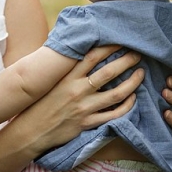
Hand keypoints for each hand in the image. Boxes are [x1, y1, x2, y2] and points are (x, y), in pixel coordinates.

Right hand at [15, 45, 143, 154]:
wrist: (30, 130)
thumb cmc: (38, 103)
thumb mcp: (48, 81)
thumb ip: (63, 67)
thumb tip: (73, 49)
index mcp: (67, 77)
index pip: (92, 56)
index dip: (109, 46)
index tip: (121, 41)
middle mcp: (77, 90)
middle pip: (109, 72)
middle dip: (127, 61)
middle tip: (138, 54)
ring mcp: (84, 108)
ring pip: (117, 93)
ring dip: (133, 82)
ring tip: (141, 74)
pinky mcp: (87, 123)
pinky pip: (114, 115)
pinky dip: (127, 106)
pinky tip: (133, 99)